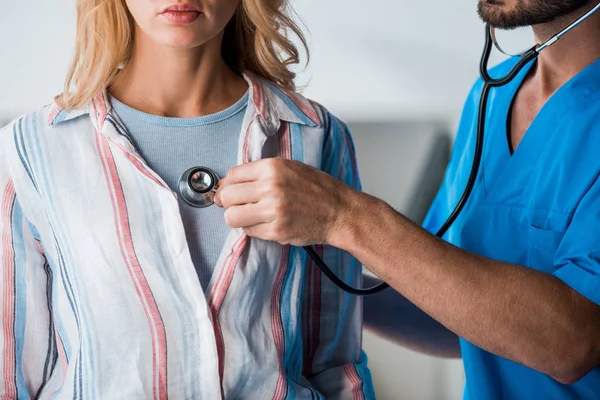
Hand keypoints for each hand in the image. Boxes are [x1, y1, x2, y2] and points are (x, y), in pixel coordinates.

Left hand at [214, 158, 358, 246]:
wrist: (339, 211)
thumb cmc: (317, 189)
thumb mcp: (290, 168)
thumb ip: (261, 173)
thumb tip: (229, 184)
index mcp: (272, 168)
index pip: (233, 176)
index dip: (227, 186)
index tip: (228, 192)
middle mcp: (270, 187)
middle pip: (228, 197)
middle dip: (229, 203)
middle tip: (237, 206)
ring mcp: (273, 210)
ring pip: (233, 217)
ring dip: (238, 218)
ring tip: (250, 216)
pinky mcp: (277, 231)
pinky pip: (249, 232)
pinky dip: (253, 229)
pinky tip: (266, 224)